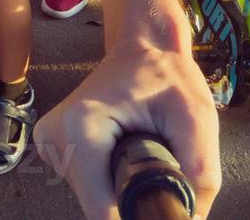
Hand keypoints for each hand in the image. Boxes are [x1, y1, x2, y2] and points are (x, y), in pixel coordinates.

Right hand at [34, 31, 220, 219]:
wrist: (146, 47)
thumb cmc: (170, 75)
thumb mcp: (198, 118)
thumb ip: (200, 177)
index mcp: (83, 125)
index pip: (102, 209)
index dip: (137, 216)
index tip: (161, 207)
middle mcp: (56, 135)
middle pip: (98, 205)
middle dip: (132, 198)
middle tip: (160, 162)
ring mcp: (49, 141)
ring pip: (92, 197)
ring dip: (120, 187)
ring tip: (143, 151)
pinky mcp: (52, 145)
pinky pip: (85, 184)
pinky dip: (109, 178)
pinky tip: (125, 150)